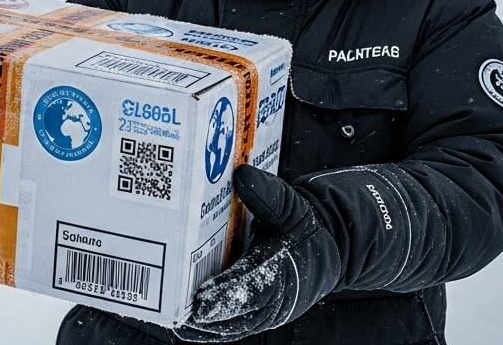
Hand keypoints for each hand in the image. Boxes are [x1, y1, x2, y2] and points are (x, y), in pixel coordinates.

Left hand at [174, 165, 340, 341]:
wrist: (326, 246)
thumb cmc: (304, 226)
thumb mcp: (291, 205)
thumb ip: (267, 193)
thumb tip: (243, 175)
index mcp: (285, 269)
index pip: (255, 287)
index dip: (228, 294)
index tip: (202, 298)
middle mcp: (277, 298)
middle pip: (239, 314)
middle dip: (208, 314)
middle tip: (177, 311)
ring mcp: (268, 310)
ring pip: (235, 326)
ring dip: (206, 326)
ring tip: (176, 319)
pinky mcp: (259, 314)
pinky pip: (234, 327)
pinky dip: (212, 328)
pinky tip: (187, 323)